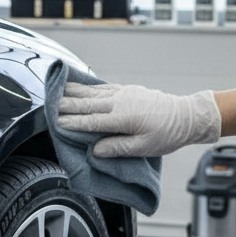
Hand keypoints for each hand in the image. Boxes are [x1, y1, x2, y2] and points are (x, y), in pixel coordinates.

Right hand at [57, 82, 220, 157]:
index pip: (91, 121)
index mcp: (123, 118)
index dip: (72, 123)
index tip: (56, 123)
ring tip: (58, 91)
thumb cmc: (167, 134)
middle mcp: (121, 102)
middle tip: (49, 106)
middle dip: (67, 105)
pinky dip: (88, 86)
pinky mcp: (128, 90)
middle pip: (88, 103)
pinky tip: (79, 86)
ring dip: (74, 92)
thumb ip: (118, 148)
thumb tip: (95, 151)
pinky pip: (102, 87)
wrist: (186, 115)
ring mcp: (124, 93)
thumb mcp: (144, 147)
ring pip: (93, 92)